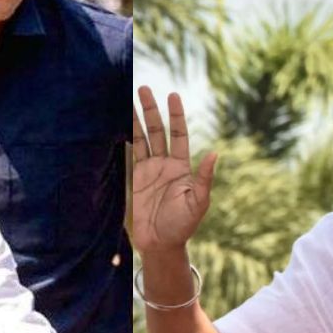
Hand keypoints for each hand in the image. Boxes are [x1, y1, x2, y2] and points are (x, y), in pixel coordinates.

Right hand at [131, 87, 217, 254]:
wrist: (161, 244)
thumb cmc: (183, 226)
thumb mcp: (198, 203)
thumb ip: (203, 179)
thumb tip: (213, 154)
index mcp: (181, 167)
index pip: (178, 135)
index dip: (175, 115)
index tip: (172, 95)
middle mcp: (165, 164)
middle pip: (158, 130)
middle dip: (151, 110)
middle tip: (143, 88)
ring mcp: (149, 170)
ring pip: (142, 138)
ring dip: (136, 119)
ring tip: (128, 99)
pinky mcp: (136, 178)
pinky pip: (130, 153)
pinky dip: (125, 137)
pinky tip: (119, 123)